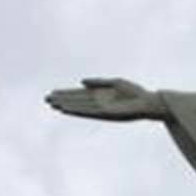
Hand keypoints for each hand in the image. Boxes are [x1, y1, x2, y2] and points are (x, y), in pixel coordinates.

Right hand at [45, 78, 167, 120]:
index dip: (67, 94)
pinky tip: (68, 109)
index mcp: (101, 96)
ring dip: (67, 106)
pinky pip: (89, 112)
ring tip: (53, 104)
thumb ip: (98, 82)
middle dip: (63, 100)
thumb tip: (81, 82)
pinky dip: (78, 110)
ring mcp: (102, 109)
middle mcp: (99, 104)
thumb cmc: (136, 93)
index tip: (53, 93)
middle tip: (46, 99)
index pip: (80, 95)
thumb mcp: (115, 83)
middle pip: (77, 101)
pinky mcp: (107, 114)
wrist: (149, 102)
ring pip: (80, 107)